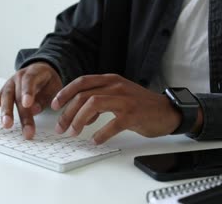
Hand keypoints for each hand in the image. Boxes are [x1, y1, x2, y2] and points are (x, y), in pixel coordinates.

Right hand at [0, 62, 62, 138]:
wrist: (40, 69)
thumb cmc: (48, 79)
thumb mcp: (54, 85)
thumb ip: (45, 97)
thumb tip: (34, 110)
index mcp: (32, 72)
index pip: (29, 81)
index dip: (27, 92)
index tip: (27, 104)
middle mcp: (18, 77)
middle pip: (16, 95)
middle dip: (18, 111)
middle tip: (20, 125)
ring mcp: (9, 85)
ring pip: (5, 98)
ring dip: (5, 112)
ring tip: (6, 125)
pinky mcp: (4, 92)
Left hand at [51, 74, 182, 143]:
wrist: (167, 111)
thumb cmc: (140, 105)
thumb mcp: (117, 96)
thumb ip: (99, 101)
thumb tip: (81, 115)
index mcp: (110, 80)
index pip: (81, 82)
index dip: (65, 93)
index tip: (54, 105)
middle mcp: (116, 86)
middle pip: (83, 95)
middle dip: (67, 112)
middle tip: (61, 127)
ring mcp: (124, 100)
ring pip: (93, 104)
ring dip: (79, 120)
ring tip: (73, 133)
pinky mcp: (133, 115)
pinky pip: (112, 124)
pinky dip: (100, 133)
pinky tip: (96, 140)